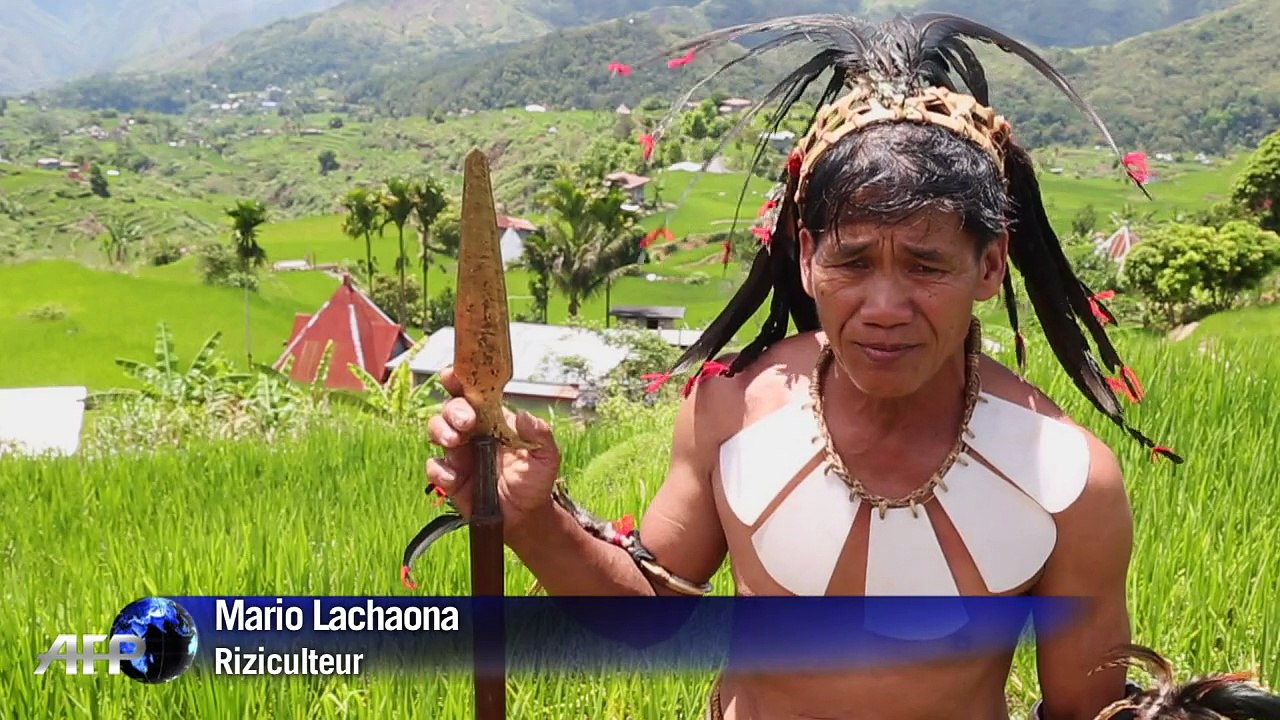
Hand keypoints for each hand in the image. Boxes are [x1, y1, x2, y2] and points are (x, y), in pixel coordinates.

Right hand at [424, 366, 561, 529]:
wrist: (525, 516)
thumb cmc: (535, 481)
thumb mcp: (547, 457)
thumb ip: (540, 435)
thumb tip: (524, 416)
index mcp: (494, 419)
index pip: (474, 392)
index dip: (459, 380)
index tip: (453, 376)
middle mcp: (472, 431)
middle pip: (451, 408)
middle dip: (454, 410)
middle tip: (466, 422)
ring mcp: (459, 453)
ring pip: (437, 430)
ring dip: (440, 431)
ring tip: (454, 441)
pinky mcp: (450, 477)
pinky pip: (434, 467)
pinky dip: (440, 470)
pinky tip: (454, 478)